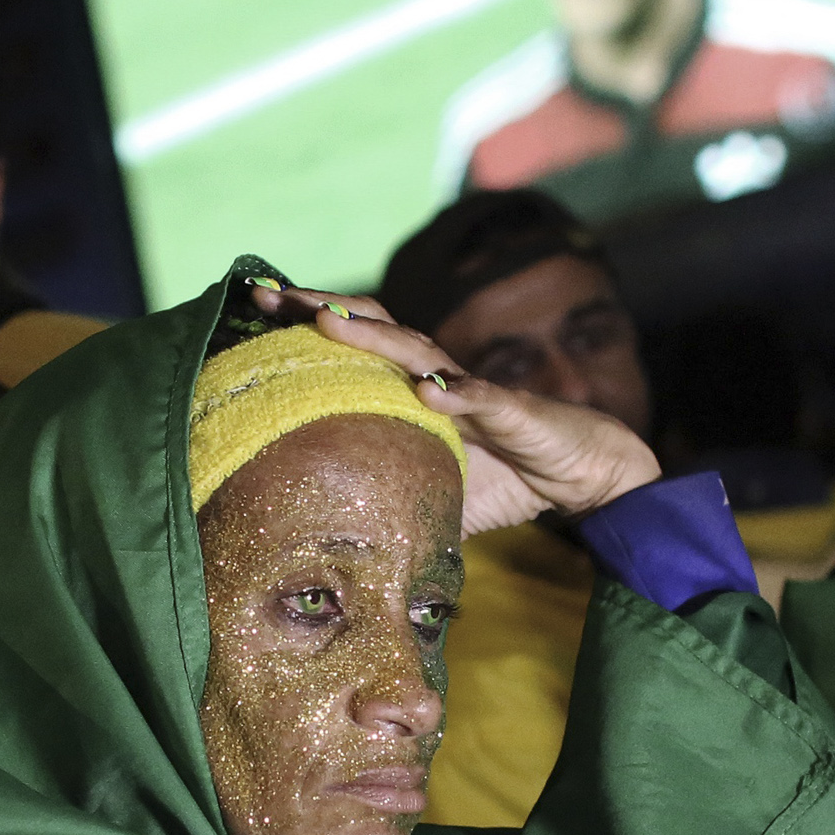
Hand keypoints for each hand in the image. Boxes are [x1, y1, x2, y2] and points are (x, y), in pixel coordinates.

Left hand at [251, 283, 659, 530]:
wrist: (582, 473)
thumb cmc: (503, 476)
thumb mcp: (429, 492)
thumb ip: (385, 502)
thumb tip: (324, 540)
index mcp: (410, 388)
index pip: (350, 347)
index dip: (304, 325)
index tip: (252, 309)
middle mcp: (434, 376)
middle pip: (370, 328)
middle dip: (319, 306)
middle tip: (268, 294)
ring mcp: (470, 390)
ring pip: (417, 351)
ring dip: (373, 336)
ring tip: (328, 322)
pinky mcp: (511, 411)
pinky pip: (482, 399)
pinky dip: (457, 393)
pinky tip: (429, 391)